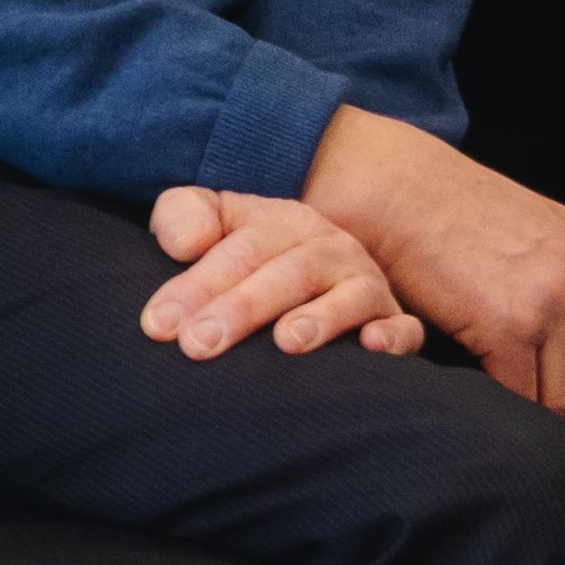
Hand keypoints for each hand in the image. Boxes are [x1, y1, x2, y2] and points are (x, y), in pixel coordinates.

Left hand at [139, 184, 426, 359]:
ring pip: (347, 296)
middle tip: (199, 344)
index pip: (237, 251)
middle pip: (285, 273)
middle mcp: (328, 248)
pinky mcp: (394, 319)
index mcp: (281, 223)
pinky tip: (372, 346)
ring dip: (319, 318)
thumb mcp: (215, 222)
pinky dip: (394, 336)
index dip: (196, 285)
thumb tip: (185, 244)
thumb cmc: (250, 254)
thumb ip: (183, 217)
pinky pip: (404, 327)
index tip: (159, 324)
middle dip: (240, 308)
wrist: (320, 263)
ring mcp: (364, 283)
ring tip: (286, 342)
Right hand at [307, 103, 564, 430]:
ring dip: (548, 424)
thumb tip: (541, 336)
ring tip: (525, 442)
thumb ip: (535, 270)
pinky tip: (491, 420)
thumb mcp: (506, 227)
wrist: (387, 185)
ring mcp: (545, 297)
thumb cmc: (426, 207)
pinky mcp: (507, 322)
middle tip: (559, 443)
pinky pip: (523, 392)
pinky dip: (510, 413)